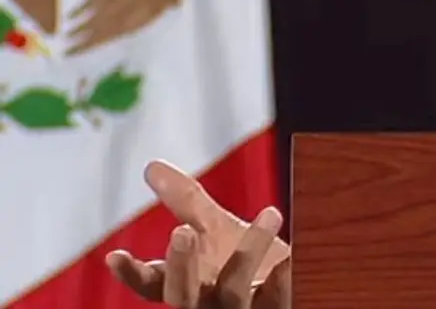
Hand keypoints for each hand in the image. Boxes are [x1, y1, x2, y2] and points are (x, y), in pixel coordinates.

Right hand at [104, 160, 291, 307]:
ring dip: (249, 252)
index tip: (114, 255)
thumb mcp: (215, 230)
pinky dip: (286, 279)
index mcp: (189, 285)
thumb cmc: (245, 263)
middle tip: (181, 232)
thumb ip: (186, 202)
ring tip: (272, 212)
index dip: (133, 274)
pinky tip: (293, 257)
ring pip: (233, 294)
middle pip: (182, 297)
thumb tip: (151, 166)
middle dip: (180, 267)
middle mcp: (208, 305)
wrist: (296, 288)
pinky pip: (281, 300)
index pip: (152, 286)